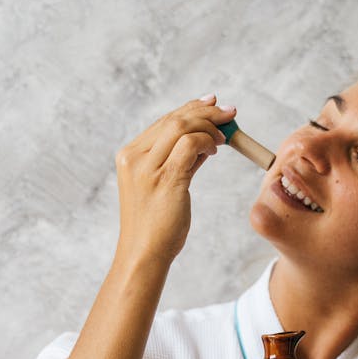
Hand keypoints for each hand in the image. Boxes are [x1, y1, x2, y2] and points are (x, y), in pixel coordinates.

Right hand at [113, 94, 235, 268]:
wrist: (144, 254)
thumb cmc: (156, 226)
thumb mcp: (164, 186)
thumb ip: (181, 161)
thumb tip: (206, 141)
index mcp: (129, 156)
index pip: (163, 122)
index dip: (190, 109)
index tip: (212, 104)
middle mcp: (134, 157)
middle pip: (173, 120)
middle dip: (205, 111)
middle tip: (229, 112)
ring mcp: (147, 168)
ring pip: (181, 127)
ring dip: (209, 126)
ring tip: (226, 135)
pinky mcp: (165, 179)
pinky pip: (191, 146)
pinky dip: (207, 141)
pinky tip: (216, 150)